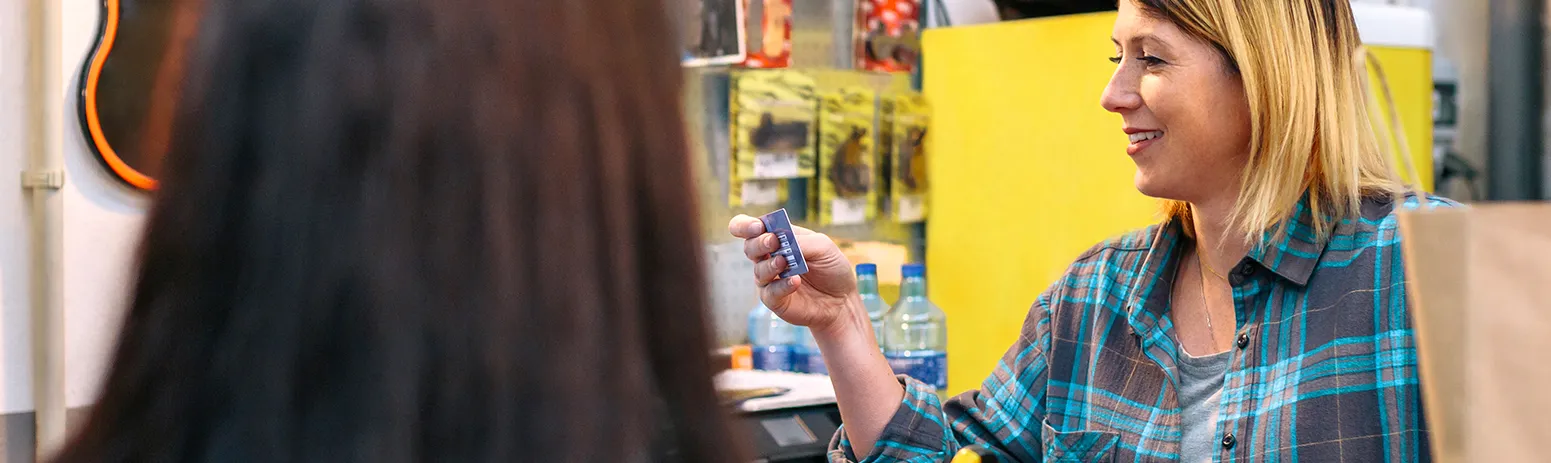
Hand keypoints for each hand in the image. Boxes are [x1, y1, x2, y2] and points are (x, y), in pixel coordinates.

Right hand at [728, 215, 859, 333]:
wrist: (842, 299)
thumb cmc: (831, 268)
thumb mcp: (822, 246)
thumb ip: (800, 240)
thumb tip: (780, 239)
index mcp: (777, 238)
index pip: (748, 228)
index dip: (745, 225)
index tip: (757, 227)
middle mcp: (769, 257)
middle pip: (749, 247)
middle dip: (759, 243)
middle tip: (774, 242)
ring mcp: (770, 280)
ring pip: (758, 271)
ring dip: (770, 264)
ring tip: (785, 262)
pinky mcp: (774, 300)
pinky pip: (770, 292)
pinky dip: (781, 285)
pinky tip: (794, 282)